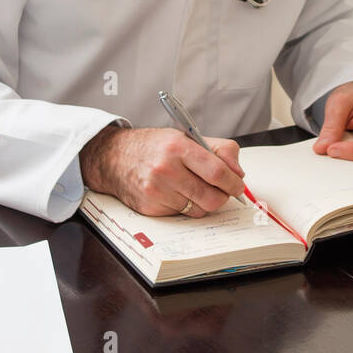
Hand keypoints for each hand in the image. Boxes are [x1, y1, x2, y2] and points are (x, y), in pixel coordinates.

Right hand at [79, 125, 244, 217]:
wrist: (114, 157)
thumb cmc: (154, 147)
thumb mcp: (186, 137)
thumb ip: (218, 150)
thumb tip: (238, 173)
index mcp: (178, 148)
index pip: (217, 172)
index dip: (233, 182)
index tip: (238, 185)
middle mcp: (167, 170)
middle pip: (212, 197)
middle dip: (223, 197)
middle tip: (222, 191)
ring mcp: (157, 191)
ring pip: (199, 210)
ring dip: (203, 202)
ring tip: (195, 188)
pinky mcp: (151, 208)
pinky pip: (182, 215)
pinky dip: (185, 207)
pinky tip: (176, 193)